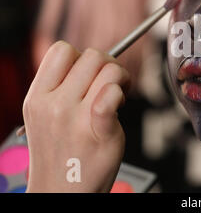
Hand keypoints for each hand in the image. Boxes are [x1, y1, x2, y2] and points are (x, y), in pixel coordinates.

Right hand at [23, 41, 129, 192]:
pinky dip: (121, 94)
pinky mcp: (98, 131)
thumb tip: (95, 61)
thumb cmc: (62, 153)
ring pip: (110, 69)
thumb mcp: (46, 115)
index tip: (91, 73)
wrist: (63, 192)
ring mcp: (74, 118)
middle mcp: (53, 104)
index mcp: (37, 96)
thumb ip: (63, 87)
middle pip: (92, 55)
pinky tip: (120, 105)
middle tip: (112, 84)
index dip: (82, 55)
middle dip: (109, 65)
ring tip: (118, 97)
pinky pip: (111, 94)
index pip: (61, 49)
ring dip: (121, 79)